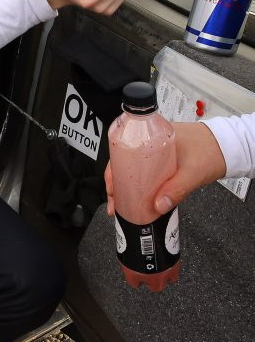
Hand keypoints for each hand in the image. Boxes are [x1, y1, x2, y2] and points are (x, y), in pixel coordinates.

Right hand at [104, 121, 226, 215]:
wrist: (229, 146)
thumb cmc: (211, 150)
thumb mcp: (192, 172)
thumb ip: (176, 189)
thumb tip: (158, 206)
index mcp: (152, 135)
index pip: (121, 151)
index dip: (112, 171)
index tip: (111, 188)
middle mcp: (150, 141)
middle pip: (124, 162)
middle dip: (116, 183)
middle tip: (114, 202)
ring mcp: (156, 151)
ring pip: (134, 168)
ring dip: (127, 185)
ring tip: (123, 203)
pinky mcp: (164, 160)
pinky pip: (145, 171)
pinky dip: (140, 183)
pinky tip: (139, 196)